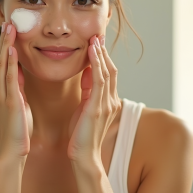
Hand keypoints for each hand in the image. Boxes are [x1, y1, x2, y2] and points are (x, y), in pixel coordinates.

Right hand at [0, 22, 32, 160]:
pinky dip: (10, 63)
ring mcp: (2, 95)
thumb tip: (18, 70)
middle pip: (0, 59)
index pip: (3, 62)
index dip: (5, 45)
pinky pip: (10, 78)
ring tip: (9, 28)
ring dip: (6, 45)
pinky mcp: (10, 102)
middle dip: (4, 40)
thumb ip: (17, 86)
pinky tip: (12, 50)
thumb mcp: (18, 103)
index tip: (10, 29)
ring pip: (3, 65)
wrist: (12, 151)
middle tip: (8, 21)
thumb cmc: (18, 130)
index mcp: (1, 90)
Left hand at [68, 35, 120, 163]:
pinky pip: (100, 80)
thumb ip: (87, 91)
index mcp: (108, 102)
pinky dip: (97, 64)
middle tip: (98, 35)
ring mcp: (106, 104)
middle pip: (111, 70)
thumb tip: (87, 72)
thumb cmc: (81, 136)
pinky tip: (92, 53)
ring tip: (95, 39)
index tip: (96, 43)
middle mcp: (111, 101)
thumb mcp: (84, 109)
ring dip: (101, 54)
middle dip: (104, 52)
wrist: (84, 157)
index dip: (103, 58)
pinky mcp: (98, 107)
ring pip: (107, 72)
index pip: (108, 74)